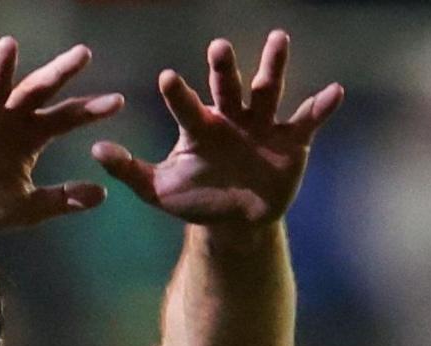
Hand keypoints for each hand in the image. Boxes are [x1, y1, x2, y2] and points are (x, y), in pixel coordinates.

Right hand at [0, 37, 124, 230]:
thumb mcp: (28, 208)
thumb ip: (61, 200)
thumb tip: (102, 194)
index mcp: (31, 136)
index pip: (66, 118)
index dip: (89, 110)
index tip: (118, 102)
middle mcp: (8, 119)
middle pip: (38, 91)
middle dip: (60, 73)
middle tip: (84, 54)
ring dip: (1, 68)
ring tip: (9, 45)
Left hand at [93, 31, 343, 229]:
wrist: (235, 222)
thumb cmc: (195, 199)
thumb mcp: (159, 191)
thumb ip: (130, 171)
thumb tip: (95, 151)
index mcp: (199, 127)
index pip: (186, 106)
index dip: (178, 94)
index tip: (166, 78)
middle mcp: (231, 117)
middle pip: (226, 87)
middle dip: (223, 68)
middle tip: (217, 47)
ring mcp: (263, 126)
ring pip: (268, 90)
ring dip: (273, 66)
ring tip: (278, 39)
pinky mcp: (292, 141)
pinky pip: (307, 120)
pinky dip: (322, 106)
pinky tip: (335, 92)